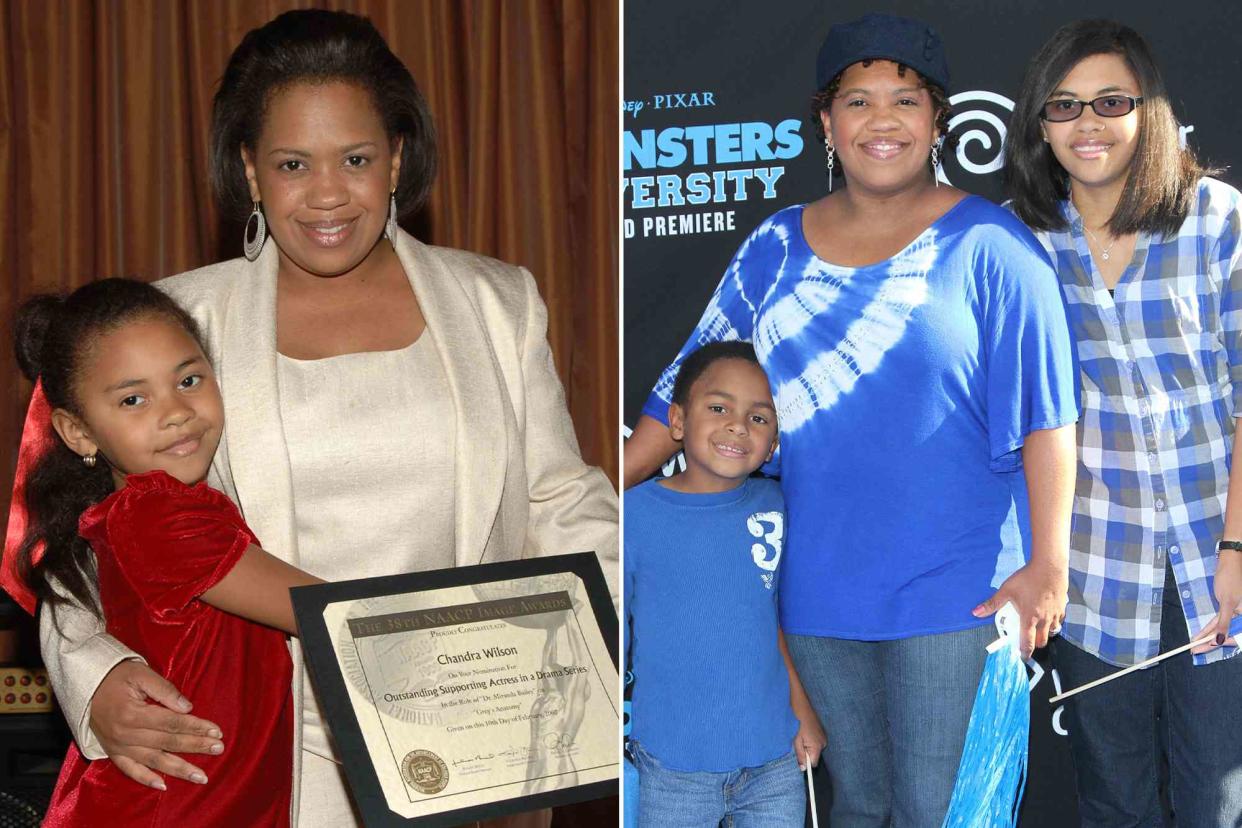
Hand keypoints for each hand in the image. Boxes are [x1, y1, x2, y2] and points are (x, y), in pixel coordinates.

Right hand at [90, 661, 223, 789]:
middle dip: (195, 746)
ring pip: (153, 761)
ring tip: (201, 776)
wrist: (86, 685)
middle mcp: (125, 734)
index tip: (216, 731)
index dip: (195, 727)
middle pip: (167, 742)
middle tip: (219, 749)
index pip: (171, 723)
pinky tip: (163, 786)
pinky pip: (130, 770)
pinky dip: (145, 779)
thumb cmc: (117, 676)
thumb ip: (165, 690)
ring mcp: (118, 746)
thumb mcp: (141, 674)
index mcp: (132, 713)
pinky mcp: (113, 752)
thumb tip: (187, 708)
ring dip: (179, 769)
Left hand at [793, 717, 825, 769]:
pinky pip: (816, 742)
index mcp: (817, 746)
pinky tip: (805, 732)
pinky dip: (810, 740)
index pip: (814, 763)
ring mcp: (823, 737)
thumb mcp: (796, 741)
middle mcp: (823, 742)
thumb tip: (803, 768)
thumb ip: (800, 756)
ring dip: (807, 746)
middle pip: (814, 756)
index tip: (799, 759)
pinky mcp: (822, 732)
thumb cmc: (798, 723)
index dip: (806, 763)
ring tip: (801, 735)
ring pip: (814, 749)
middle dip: (806, 753)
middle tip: (798, 743)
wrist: (802, 706)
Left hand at [972, 560, 1066, 658]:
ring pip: (1051, 633)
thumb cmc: (1027, 578)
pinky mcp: (1062, 608)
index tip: (1021, 657)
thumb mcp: (1006, 590)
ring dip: (1044, 634)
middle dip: (1035, 644)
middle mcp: (1043, 620)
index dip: (1024, 652)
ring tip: (1037, 629)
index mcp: (1029, 618)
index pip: (1027, 643)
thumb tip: (975, 613)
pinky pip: (1059, 622)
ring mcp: (1055, 615)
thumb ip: (992, 604)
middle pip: (1042, 642)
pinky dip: (1053, 624)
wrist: (1049, 567)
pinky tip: (1047, 617)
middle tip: (1028, 641)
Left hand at [1192, 551, 1241, 653]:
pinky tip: (1199, 635)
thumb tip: (1219, 640)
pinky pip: (1219, 621)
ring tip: (1193, 645)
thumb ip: (1224, 623)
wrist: (1229, 563)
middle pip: (1226, 635)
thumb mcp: (1227, 602)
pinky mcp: (1228, 608)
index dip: (1218, 644)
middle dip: (1210, 643)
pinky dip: (1209, 627)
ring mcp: (1235, 613)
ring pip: (1221, 629)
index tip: (1203, 648)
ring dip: (1207, 637)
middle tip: (1194, 651)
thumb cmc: (1230, 580)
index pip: (1235, 637)